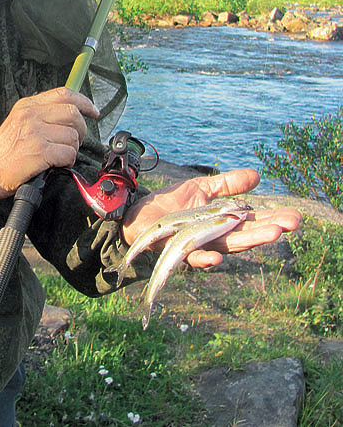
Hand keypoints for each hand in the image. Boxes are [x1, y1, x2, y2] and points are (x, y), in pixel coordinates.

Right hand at [0, 87, 98, 201]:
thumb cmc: (4, 151)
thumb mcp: (19, 122)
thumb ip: (41, 114)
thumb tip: (70, 113)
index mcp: (28, 105)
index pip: (64, 94)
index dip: (84, 101)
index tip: (93, 111)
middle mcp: (32, 115)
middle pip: (73, 113)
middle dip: (81, 130)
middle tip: (75, 141)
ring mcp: (35, 132)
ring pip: (73, 136)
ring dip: (72, 149)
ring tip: (60, 156)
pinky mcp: (39, 151)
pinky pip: (68, 153)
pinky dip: (68, 161)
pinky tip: (57, 164)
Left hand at [122, 168, 300, 268]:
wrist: (140, 213)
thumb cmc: (172, 204)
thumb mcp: (201, 187)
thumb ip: (227, 184)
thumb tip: (257, 175)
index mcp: (222, 221)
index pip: (253, 220)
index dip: (273, 218)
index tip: (295, 216)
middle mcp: (215, 235)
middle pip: (247, 234)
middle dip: (270, 229)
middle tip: (292, 224)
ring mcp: (199, 244)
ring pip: (228, 245)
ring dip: (250, 241)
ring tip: (272, 234)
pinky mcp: (178, 249)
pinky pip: (194, 258)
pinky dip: (206, 259)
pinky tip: (218, 258)